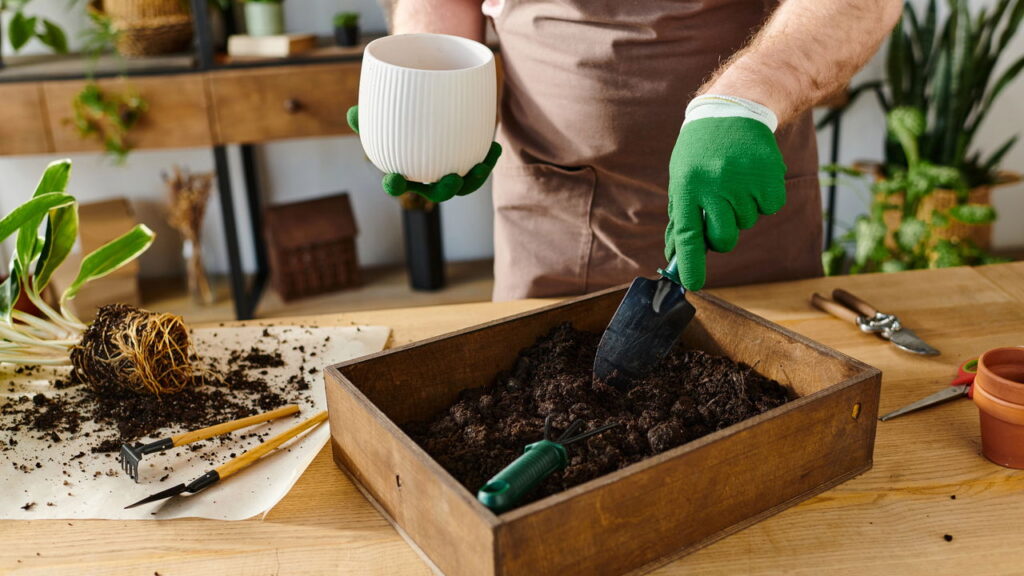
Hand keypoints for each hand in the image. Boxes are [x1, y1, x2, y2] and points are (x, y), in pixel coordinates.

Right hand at [347, 105, 501, 201]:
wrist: (437, 110)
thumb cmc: (406, 118)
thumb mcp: (388, 114)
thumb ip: (371, 115)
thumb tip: (353, 112)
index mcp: (406, 170)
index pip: (397, 183)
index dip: (395, 184)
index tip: (393, 178)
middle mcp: (430, 176)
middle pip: (438, 192)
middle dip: (445, 190)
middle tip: (451, 180)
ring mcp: (453, 171)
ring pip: (465, 185)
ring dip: (474, 179)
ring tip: (481, 167)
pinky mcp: (471, 162)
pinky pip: (481, 166)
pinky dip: (488, 159)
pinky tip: (494, 148)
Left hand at [664, 98, 785, 290]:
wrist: (734, 111)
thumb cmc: (700, 152)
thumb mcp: (681, 178)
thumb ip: (679, 216)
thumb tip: (674, 255)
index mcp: (688, 187)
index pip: (688, 234)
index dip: (691, 263)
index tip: (693, 283)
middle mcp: (714, 186)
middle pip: (724, 239)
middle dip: (722, 236)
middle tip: (720, 214)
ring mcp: (743, 182)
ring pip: (747, 222)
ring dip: (741, 210)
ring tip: (734, 180)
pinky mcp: (769, 178)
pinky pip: (769, 208)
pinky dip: (763, 199)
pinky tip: (752, 177)